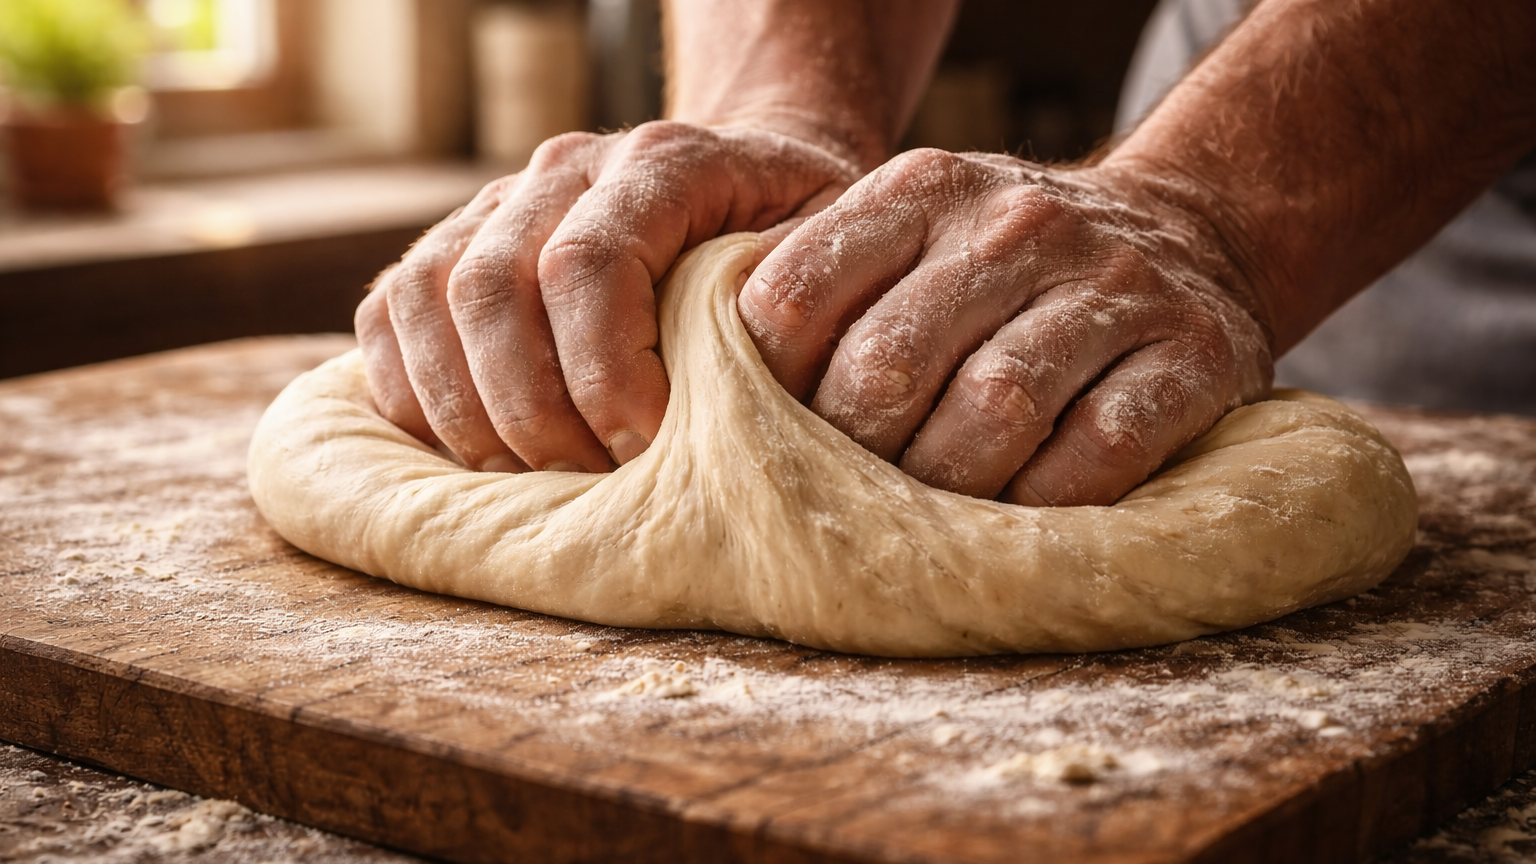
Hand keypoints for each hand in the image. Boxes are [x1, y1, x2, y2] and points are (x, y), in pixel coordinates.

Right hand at [354, 121, 858, 473]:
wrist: (757, 186)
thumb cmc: (797, 251)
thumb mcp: (828, 267)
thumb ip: (789, 317)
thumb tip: (732, 409)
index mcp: (664, 162)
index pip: (587, 264)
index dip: (604, 375)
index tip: (647, 446)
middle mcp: (567, 169)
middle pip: (490, 287)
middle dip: (533, 413)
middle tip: (590, 484)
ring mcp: (499, 201)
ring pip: (426, 299)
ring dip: (469, 416)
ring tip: (538, 482)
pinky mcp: (453, 246)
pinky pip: (390, 314)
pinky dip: (414, 396)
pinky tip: (474, 452)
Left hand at [738, 149, 1274, 505]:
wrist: (1189, 232)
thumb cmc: (1009, 266)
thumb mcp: (919, 234)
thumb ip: (833, 288)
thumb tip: (715, 394)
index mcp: (923, 191)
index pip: (796, 292)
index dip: (761, 387)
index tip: (759, 440)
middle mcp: (1017, 223)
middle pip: (888, 364)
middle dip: (849, 455)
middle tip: (840, 501)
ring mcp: (1111, 285)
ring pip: (995, 408)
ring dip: (943, 488)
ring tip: (923, 523)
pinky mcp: (1191, 352)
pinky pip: (1099, 448)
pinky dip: (1045, 502)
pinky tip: (1017, 520)